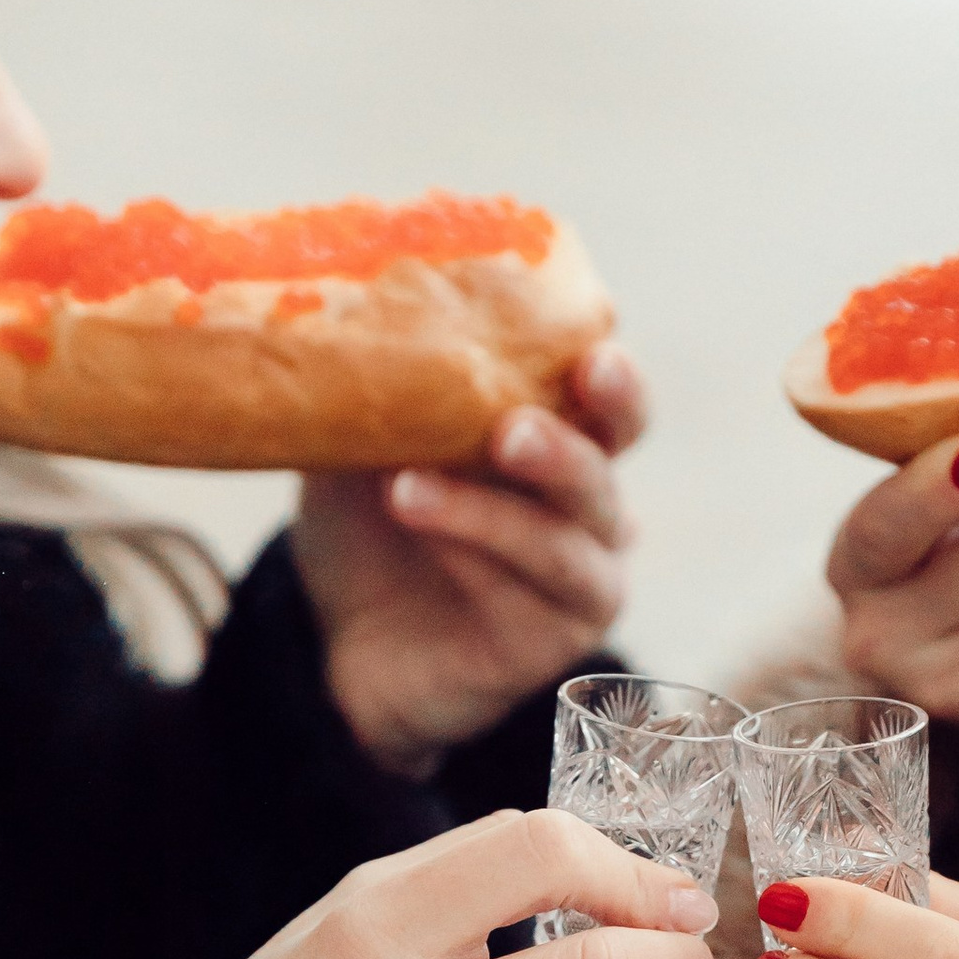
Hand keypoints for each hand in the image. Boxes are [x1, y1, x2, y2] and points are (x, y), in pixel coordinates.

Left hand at [297, 341, 646, 775]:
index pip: (603, 384)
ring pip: (570, 524)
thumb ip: (374, 392)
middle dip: (600, 411)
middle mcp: (588, 495)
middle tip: (551, 392)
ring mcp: (583, 566)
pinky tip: (420, 523)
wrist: (343, 645)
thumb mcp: (361, 448)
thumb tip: (340, 313)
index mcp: (559, 431)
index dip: (605, 361)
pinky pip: (535, 587)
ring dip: (495, 502)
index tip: (590, 333)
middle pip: (618, 444)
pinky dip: (477, 550)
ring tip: (411, 480)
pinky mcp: (558, 632)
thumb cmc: (370, 527)